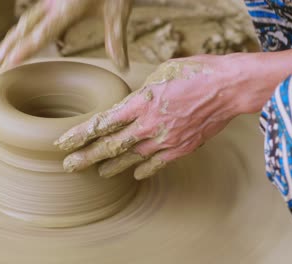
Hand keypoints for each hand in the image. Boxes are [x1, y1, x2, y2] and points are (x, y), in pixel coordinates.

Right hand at [0, 0, 132, 71]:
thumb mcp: (117, 12)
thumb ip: (115, 39)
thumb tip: (122, 67)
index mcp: (67, 8)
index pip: (41, 35)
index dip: (23, 51)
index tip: (8, 65)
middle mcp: (54, 4)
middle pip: (24, 28)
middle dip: (7, 48)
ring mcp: (51, 0)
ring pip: (25, 20)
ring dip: (11, 39)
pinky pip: (33, 15)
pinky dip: (22, 29)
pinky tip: (19, 36)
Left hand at [55, 55, 245, 179]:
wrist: (229, 87)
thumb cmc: (195, 73)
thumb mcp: (160, 74)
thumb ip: (141, 95)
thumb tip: (129, 106)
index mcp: (140, 103)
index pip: (101, 123)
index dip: (79, 135)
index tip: (63, 143)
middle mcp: (148, 125)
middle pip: (110, 146)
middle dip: (86, 157)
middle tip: (69, 166)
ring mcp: (164, 140)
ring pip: (130, 158)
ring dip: (110, 167)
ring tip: (96, 173)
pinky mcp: (180, 149)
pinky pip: (156, 163)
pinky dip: (143, 169)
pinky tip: (133, 174)